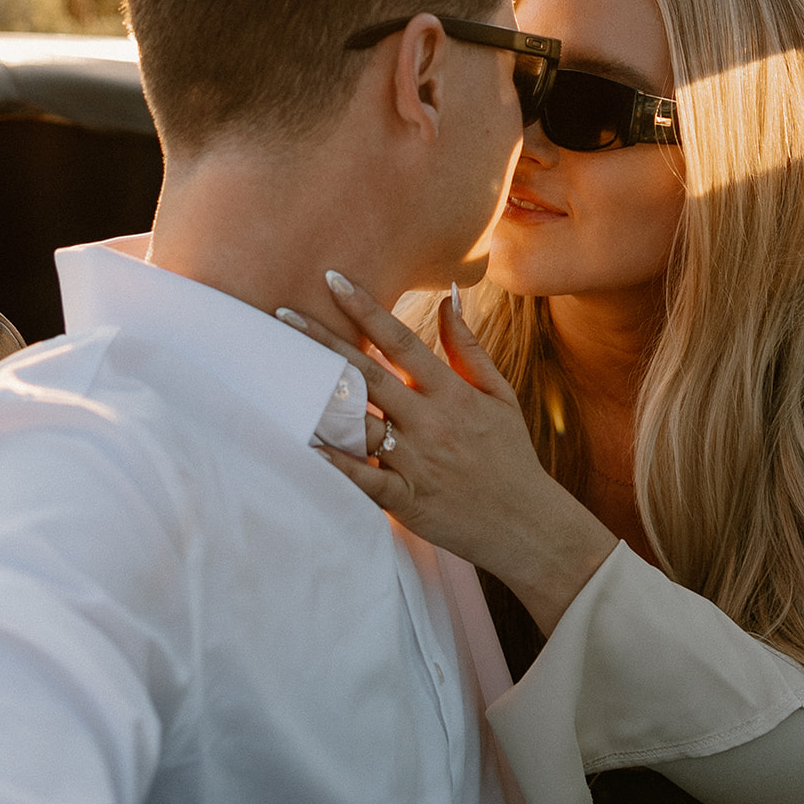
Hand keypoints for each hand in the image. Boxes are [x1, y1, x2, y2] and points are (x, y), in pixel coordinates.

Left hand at [277, 282, 616, 632]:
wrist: (527, 523)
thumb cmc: (510, 456)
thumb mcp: (499, 396)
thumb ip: (468, 348)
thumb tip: (449, 298)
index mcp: (451, 393)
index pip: (401, 340)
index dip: (365, 308)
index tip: (333, 279)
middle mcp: (429, 421)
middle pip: (367, 373)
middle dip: (323, 341)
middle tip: (282, 314)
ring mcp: (416, 460)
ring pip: (358, 423)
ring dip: (319, 400)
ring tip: (276, 375)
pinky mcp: (406, 498)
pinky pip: (363, 478)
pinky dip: (335, 464)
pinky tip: (305, 446)